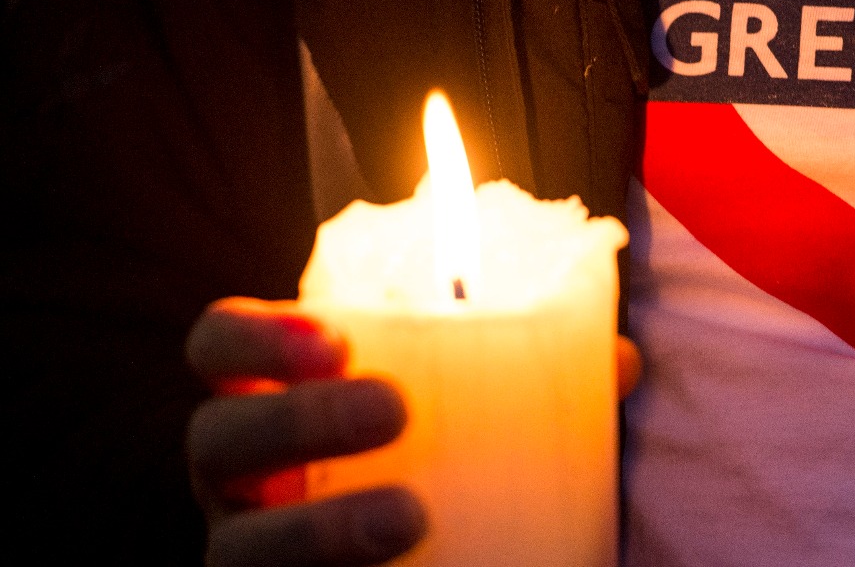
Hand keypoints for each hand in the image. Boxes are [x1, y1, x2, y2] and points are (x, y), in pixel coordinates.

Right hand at [186, 297, 643, 566]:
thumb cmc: (444, 485)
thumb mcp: (477, 430)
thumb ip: (534, 385)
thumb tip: (618, 360)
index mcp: (282, 406)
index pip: (221, 344)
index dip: (257, 332)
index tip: (338, 336)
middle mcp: (244, 482)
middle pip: (213, 436)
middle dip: (295, 417)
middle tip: (392, 409)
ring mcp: (249, 554)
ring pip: (235, 544)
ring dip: (314, 527)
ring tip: (407, 516)